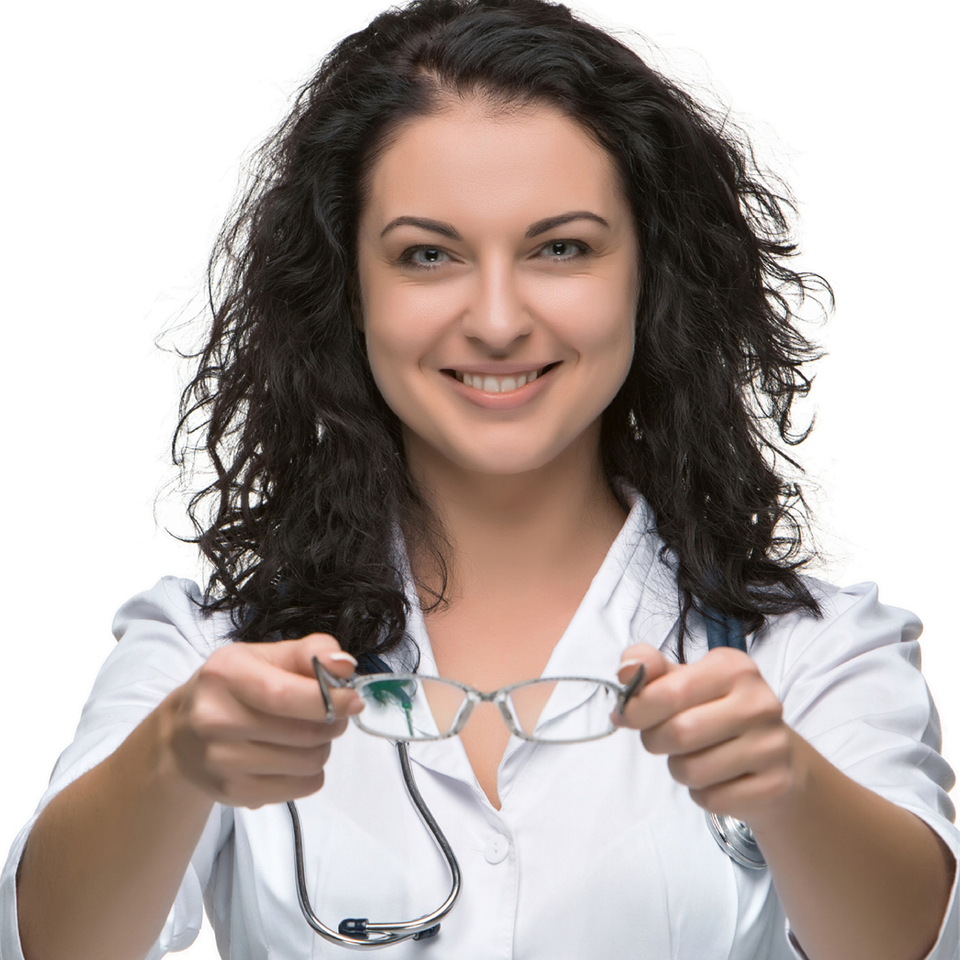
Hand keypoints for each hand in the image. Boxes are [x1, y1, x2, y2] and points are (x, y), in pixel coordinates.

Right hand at [164, 634, 363, 807]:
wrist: (182, 734)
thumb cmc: (233, 688)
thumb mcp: (264, 656)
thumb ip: (310, 652)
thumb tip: (345, 665)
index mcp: (225, 675)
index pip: (284, 694)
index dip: (328, 699)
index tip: (353, 699)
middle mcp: (215, 719)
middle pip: (303, 732)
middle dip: (333, 722)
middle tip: (332, 714)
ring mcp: (221, 761)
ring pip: (308, 762)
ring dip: (323, 747)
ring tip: (309, 734)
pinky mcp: (233, 793)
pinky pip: (301, 787)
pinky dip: (311, 772)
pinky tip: (293, 756)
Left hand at [613, 644, 800, 822]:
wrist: (773, 756)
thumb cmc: (715, 711)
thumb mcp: (683, 679)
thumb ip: (650, 668)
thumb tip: (626, 668)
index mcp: (733, 667)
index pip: (668, 691)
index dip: (636, 709)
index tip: (626, 715)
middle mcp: (759, 703)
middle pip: (678, 733)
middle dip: (656, 740)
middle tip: (662, 738)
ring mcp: (772, 745)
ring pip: (692, 771)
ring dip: (679, 769)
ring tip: (694, 756)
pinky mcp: (775, 785)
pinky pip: (712, 799)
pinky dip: (702, 793)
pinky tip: (718, 778)